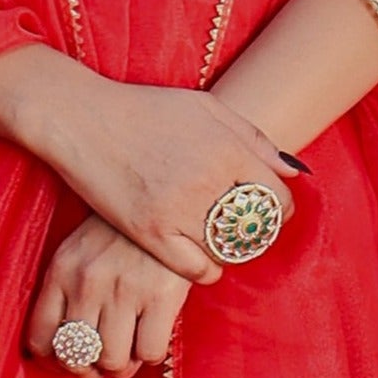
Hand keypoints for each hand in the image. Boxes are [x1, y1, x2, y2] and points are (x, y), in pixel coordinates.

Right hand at [24, 72, 296, 284]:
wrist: (82, 117)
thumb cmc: (146, 108)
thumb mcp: (206, 107)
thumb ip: (253, 138)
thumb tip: (295, 171)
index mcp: (228, 148)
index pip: (279, 198)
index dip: (281, 210)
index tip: (272, 212)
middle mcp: (209, 180)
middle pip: (257, 229)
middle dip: (257, 232)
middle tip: (245, 230)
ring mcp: (179, 209)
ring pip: (228, 251)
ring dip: (229, 251)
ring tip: (219, 242)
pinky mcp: (150, 232)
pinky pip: (195, 269)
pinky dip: (205, 270)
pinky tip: (200, 260)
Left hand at [26, 216, 192, 377]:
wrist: (170, 200)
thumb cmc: (123, 232)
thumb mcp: (81, 250)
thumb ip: (68, 290)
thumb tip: (66, 346)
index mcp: (62, 270)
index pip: (41, 339)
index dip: (56, 361)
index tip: (72, 360)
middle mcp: (87, 282)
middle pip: (76, 358)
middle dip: (92, 368)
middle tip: (105, 358)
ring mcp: (124, 290)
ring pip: (112, 362)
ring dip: (123, 365)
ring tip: (131, 348)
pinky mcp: (161, 296)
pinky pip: (148, 353)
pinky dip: (151, 353)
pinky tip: (153, 334)